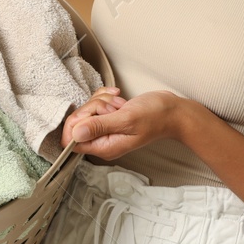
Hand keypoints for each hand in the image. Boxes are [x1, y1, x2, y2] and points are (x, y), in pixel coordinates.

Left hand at [62, 87, 184, 160]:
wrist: (172, 111)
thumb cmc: (156, 117)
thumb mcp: (127, 119)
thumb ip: (100, 126)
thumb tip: (75, 134)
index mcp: (104, 147)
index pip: (71, 140)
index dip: (77, 122)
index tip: (95, 112)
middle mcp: (102, 140)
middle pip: (78, 122)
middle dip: (93, 107)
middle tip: (113, 108)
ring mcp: (106, 129)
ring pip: (87, 110)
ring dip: (102, 101)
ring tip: (120, 105)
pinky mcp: (110, 118)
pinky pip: (97, 104)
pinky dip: (106, 96)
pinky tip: (119, 98)